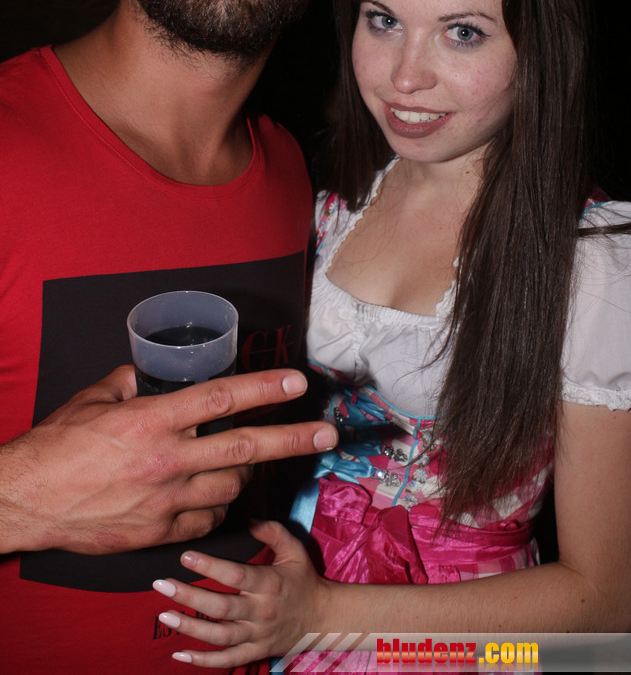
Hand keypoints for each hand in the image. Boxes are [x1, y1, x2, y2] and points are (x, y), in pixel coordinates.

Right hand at [0, 366, 336, 554]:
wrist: (26, 502)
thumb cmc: (56, 447)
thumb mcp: (93, 400)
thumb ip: (129, 383)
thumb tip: (147, 372)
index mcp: (153, 419)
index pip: (223, 397)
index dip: (265, 387)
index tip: (296, 380)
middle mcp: (168, 459)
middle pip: (244, 448)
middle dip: (291, 439)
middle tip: (327, 433)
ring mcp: (166, 500)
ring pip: (231, 487)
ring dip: (249, 474)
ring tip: (254, 463)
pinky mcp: (160, 531)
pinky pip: (208, 519)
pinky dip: (218, 506)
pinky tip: (215, 496)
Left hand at [153, 520, 329, 666]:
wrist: (322, 618)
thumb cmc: (304, 580)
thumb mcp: (294, 550)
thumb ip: (273, 532)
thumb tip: (249, 520)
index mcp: (269, 584)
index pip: (235, 575)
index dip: (209, 567)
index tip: (185, 556)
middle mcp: (261, 612)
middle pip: (220, 607)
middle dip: (188, 596)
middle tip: (162, 585)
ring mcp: (257, 635)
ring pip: (219, 636)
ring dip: (190, 627)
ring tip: (164, 614)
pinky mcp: (254, 652)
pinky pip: (226, 660)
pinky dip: (202, 661)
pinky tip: (179, 654)